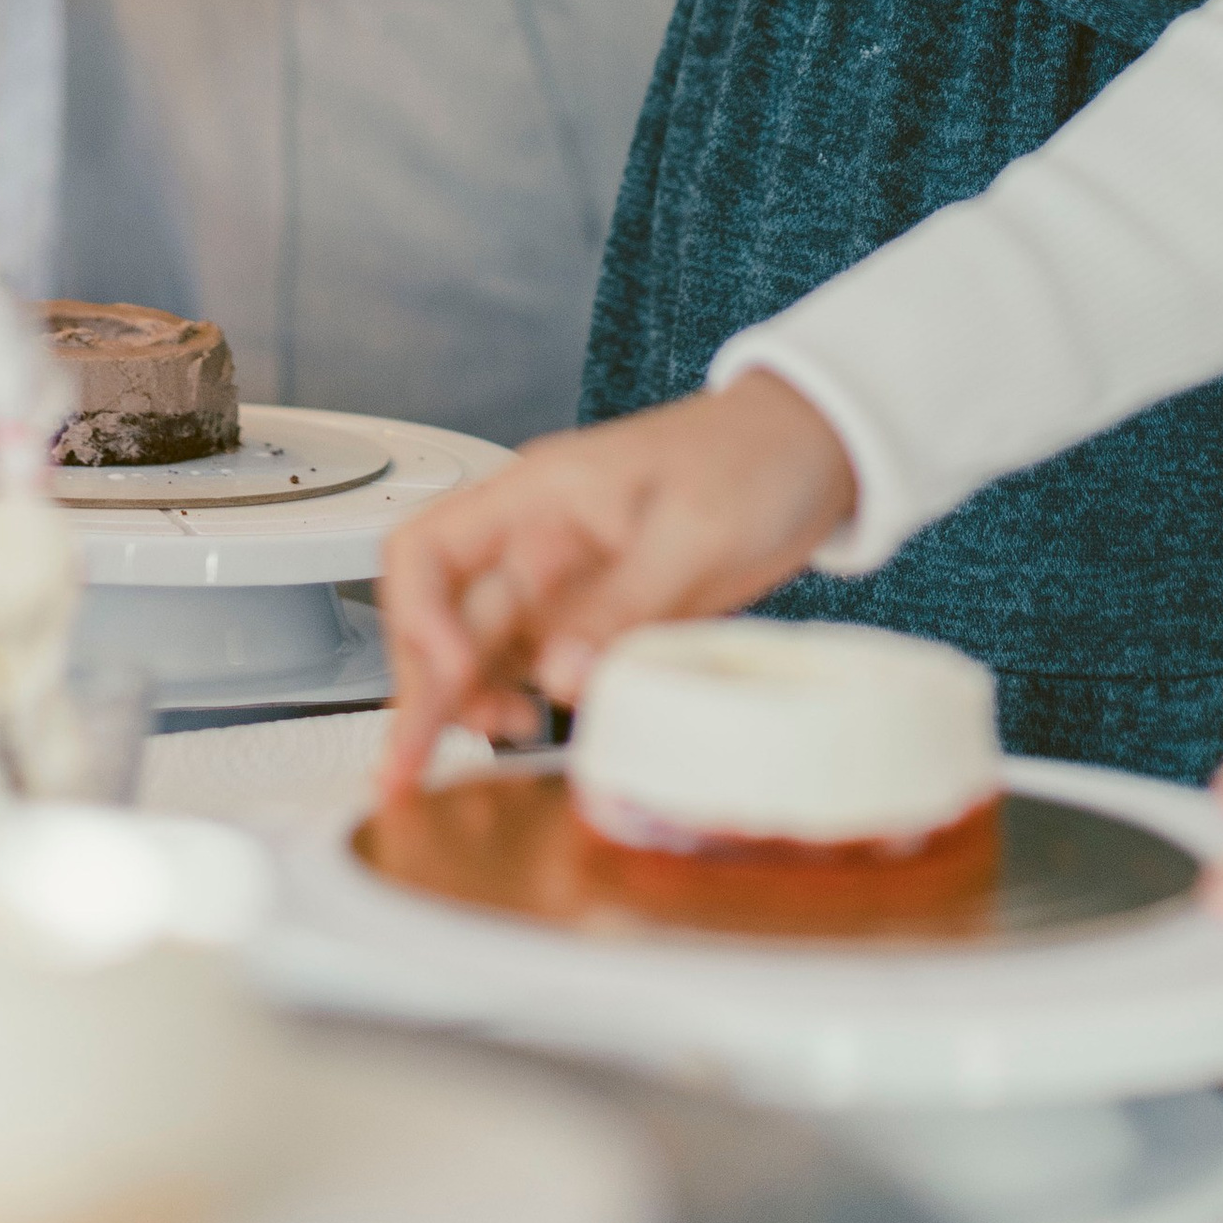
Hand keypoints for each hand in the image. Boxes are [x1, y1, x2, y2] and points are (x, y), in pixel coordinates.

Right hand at [377, 371, 860, 790]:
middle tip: (408, 770)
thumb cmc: (754, 458)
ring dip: (470, 705)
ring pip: (484, 653)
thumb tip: (557, 677)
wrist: (814, 453)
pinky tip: (532, 734)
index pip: (429, 551)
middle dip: (424, 693)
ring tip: (492, 749)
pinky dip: (525, 705)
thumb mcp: (694, 529)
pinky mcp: (600, 618)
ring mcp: (565, 583)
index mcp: (539, 495)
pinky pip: (538, 669)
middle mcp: (536, 542)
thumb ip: (624, 603)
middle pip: (447, 618)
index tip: (449, 675)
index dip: (420, 618)